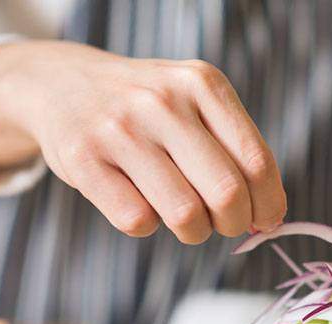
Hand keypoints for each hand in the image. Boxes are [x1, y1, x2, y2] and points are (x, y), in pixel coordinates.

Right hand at [0, 41, 285, 242]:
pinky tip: (143, 204)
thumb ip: (236, 151)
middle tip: (224, 225)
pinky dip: (149, 226)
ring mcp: (119, 130)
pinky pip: (137, 221)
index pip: (256, 162)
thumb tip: (268, 218)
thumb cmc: (148, 109)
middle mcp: (162, 101)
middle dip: (234, 224)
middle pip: (226, 193)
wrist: (63, 84)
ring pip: (184, 214)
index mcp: (202, 84)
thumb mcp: (195, 104)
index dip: (269, 204)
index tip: (266, 221)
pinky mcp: (83, 160)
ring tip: (187, 219)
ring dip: (194, 232)